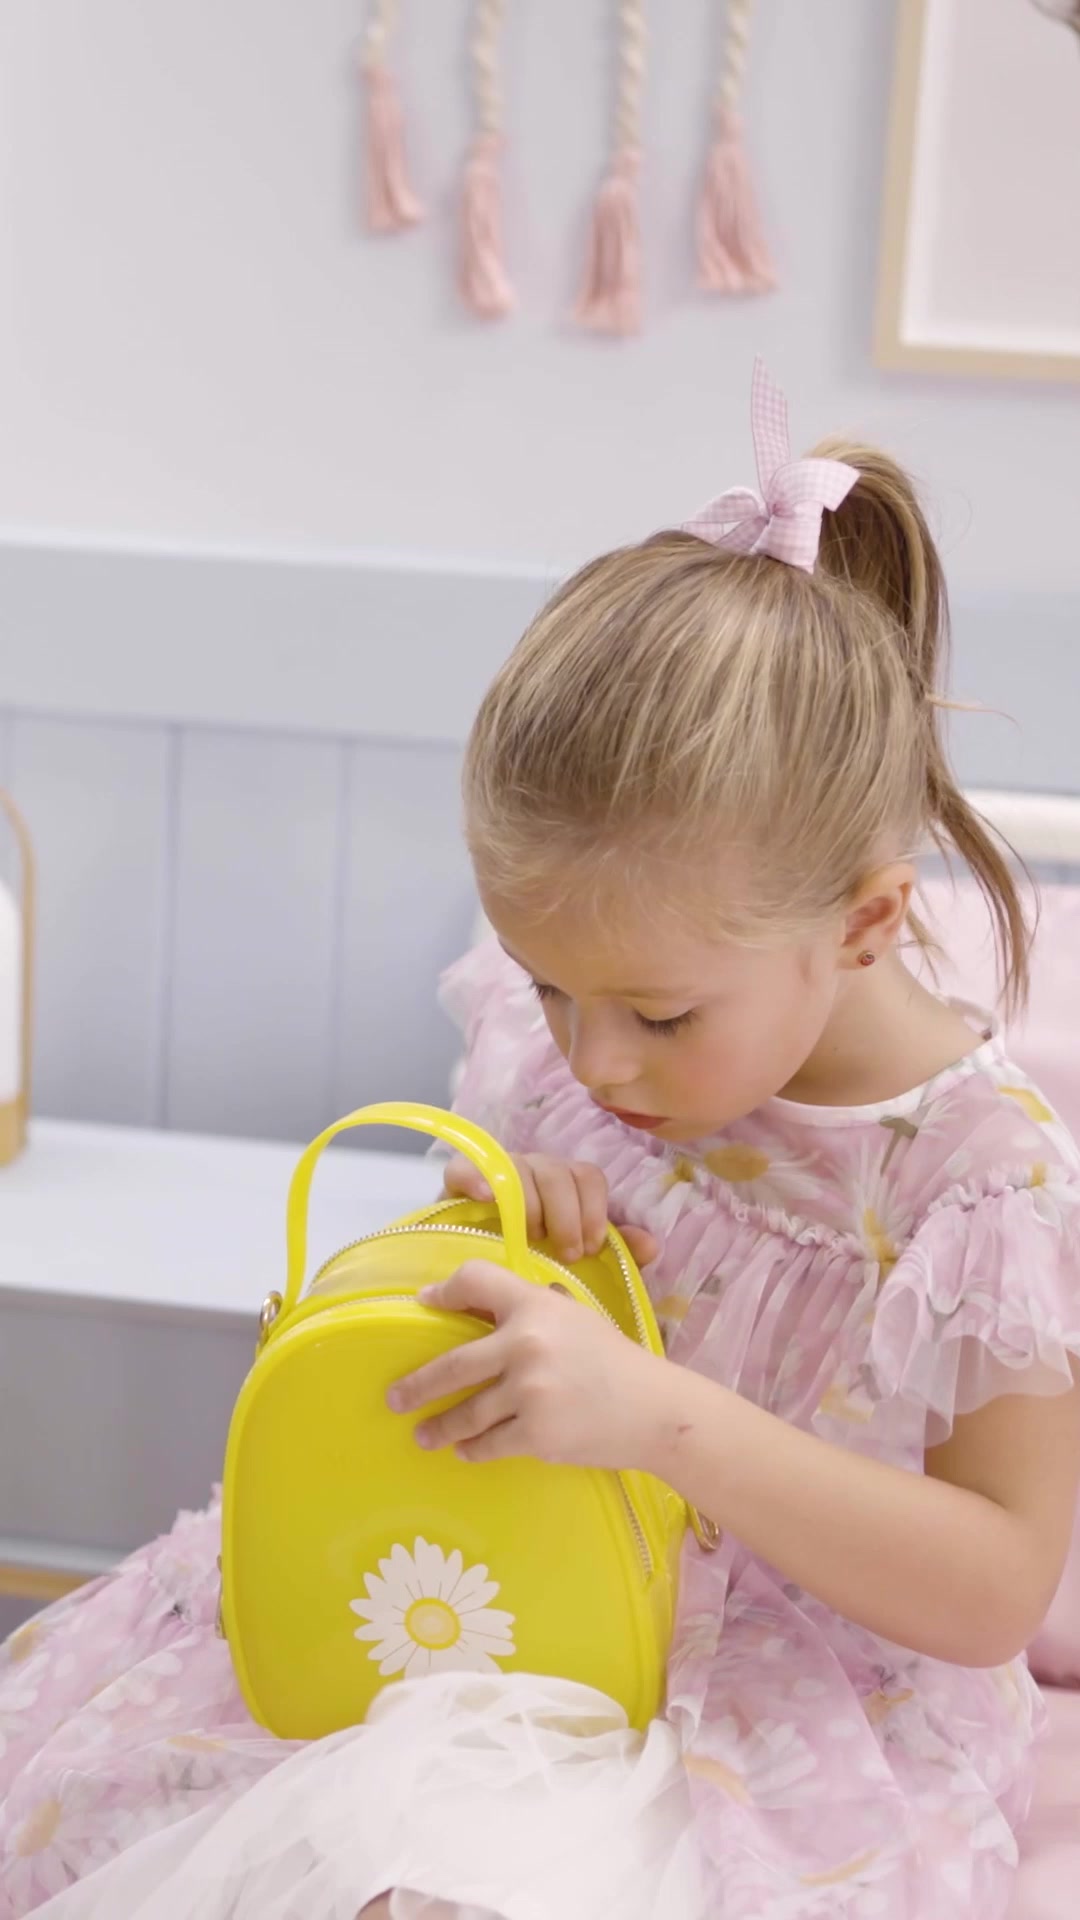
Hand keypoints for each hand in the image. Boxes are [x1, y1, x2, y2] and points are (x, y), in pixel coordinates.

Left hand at [387, 1260, 666, 1467]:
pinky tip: (466, 1451)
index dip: (444, 1292)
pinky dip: (473, 1450)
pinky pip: (488, 1444)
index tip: (424, 1305)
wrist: (656, 1410)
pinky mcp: (535, 1434)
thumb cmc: (615, 1360)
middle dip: (417, 1386)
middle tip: (395, 1398)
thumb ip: (537, 1308)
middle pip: (452, 1364)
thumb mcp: (577, 1318)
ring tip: (425, 1435)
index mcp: (535, 1306)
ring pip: (466, 1414)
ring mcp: (528, 1392)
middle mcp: (525, 1344)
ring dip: (440, 1428)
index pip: (474, 1281)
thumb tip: (492, 1307)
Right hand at [442, 1153, 658, 1269]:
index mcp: (565, 1185)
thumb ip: (615, 1252)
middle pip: (556, 1172)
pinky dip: (475, 1178)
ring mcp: (495, 1173)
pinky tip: (485, 1199)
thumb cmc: (535, 1266)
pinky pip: (465, 1167)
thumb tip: (651, 1245)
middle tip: (566, 1255)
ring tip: (530, 1240)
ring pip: (519, 1168)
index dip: (595, 1210)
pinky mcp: (459, 1183)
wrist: (477, 1280)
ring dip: (530, 1205)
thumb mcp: (579, 1262)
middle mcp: (533, 1171)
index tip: (591, 1247)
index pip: (587, 1176)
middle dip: (566, 1215)